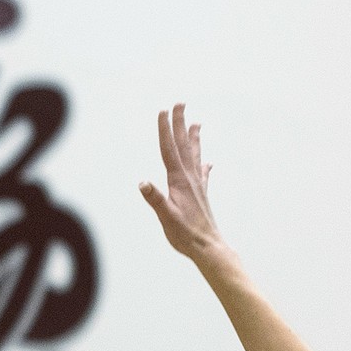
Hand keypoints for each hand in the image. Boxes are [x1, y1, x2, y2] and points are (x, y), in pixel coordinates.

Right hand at [140, 104, 222, 263]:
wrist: (208, 247)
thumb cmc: (185, 234)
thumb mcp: (166, 217)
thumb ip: (155, 199)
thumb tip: (143, 182)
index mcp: (179, 181)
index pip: (169, 150)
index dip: (165, 130)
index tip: (163, 111)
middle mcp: (190, 179)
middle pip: (183, 146)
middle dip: (180, 124)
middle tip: (180, 103)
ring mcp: (197, 186)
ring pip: (195, 156)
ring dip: (194, 138)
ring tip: (197, 123)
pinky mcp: (202, 195)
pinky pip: (203, 174)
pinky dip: (204, 165)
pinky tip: (207, 163)